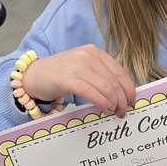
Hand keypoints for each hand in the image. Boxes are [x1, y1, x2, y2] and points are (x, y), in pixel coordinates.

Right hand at [21, 44, 136, 118]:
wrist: (35, 74)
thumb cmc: (62, 74)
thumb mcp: (85, 69)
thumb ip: (102, 76)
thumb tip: (123, 94)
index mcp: (96, 52)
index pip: (120, 72)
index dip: (129, 89)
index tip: (131, 101)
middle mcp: (88, 56)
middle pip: (115, 82)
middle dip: (123, 100)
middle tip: (123, 112)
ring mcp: (78, 66)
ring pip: (106, 88)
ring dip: (114, 103)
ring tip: (114, 112)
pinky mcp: (68, 78)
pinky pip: (91, 92)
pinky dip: (102, 103)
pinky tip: (105, 109)